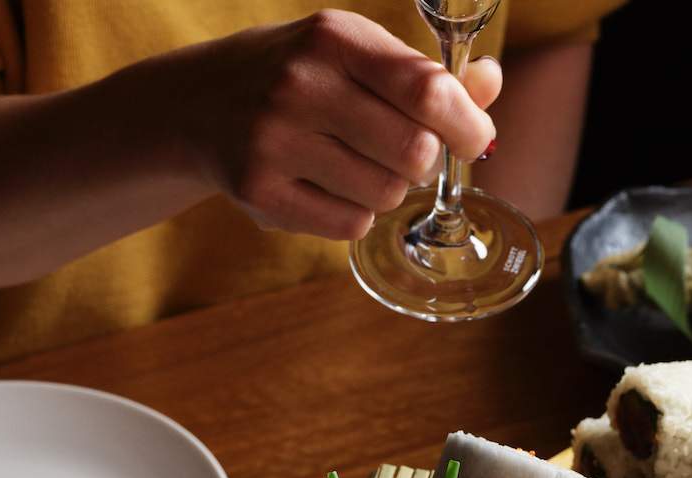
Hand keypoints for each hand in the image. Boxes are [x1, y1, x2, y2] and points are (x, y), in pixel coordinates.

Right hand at [158, 10, 499, 240]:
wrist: (199, 103)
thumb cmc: (300, 76)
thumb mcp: (355, 55)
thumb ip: (426, 75)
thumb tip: (491, 83)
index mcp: (335, 38)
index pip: (427, 90)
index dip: (467, 125)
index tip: (475, 139)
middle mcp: (300, 84)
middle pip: (414, 153)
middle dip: (423, 161)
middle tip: (401, 152)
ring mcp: (274, 140)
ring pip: (386, 195)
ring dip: (386, 189)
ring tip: (351, 163)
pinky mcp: (259, 191)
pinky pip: (351, 225)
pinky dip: (354, 214)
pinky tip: (325, 186)